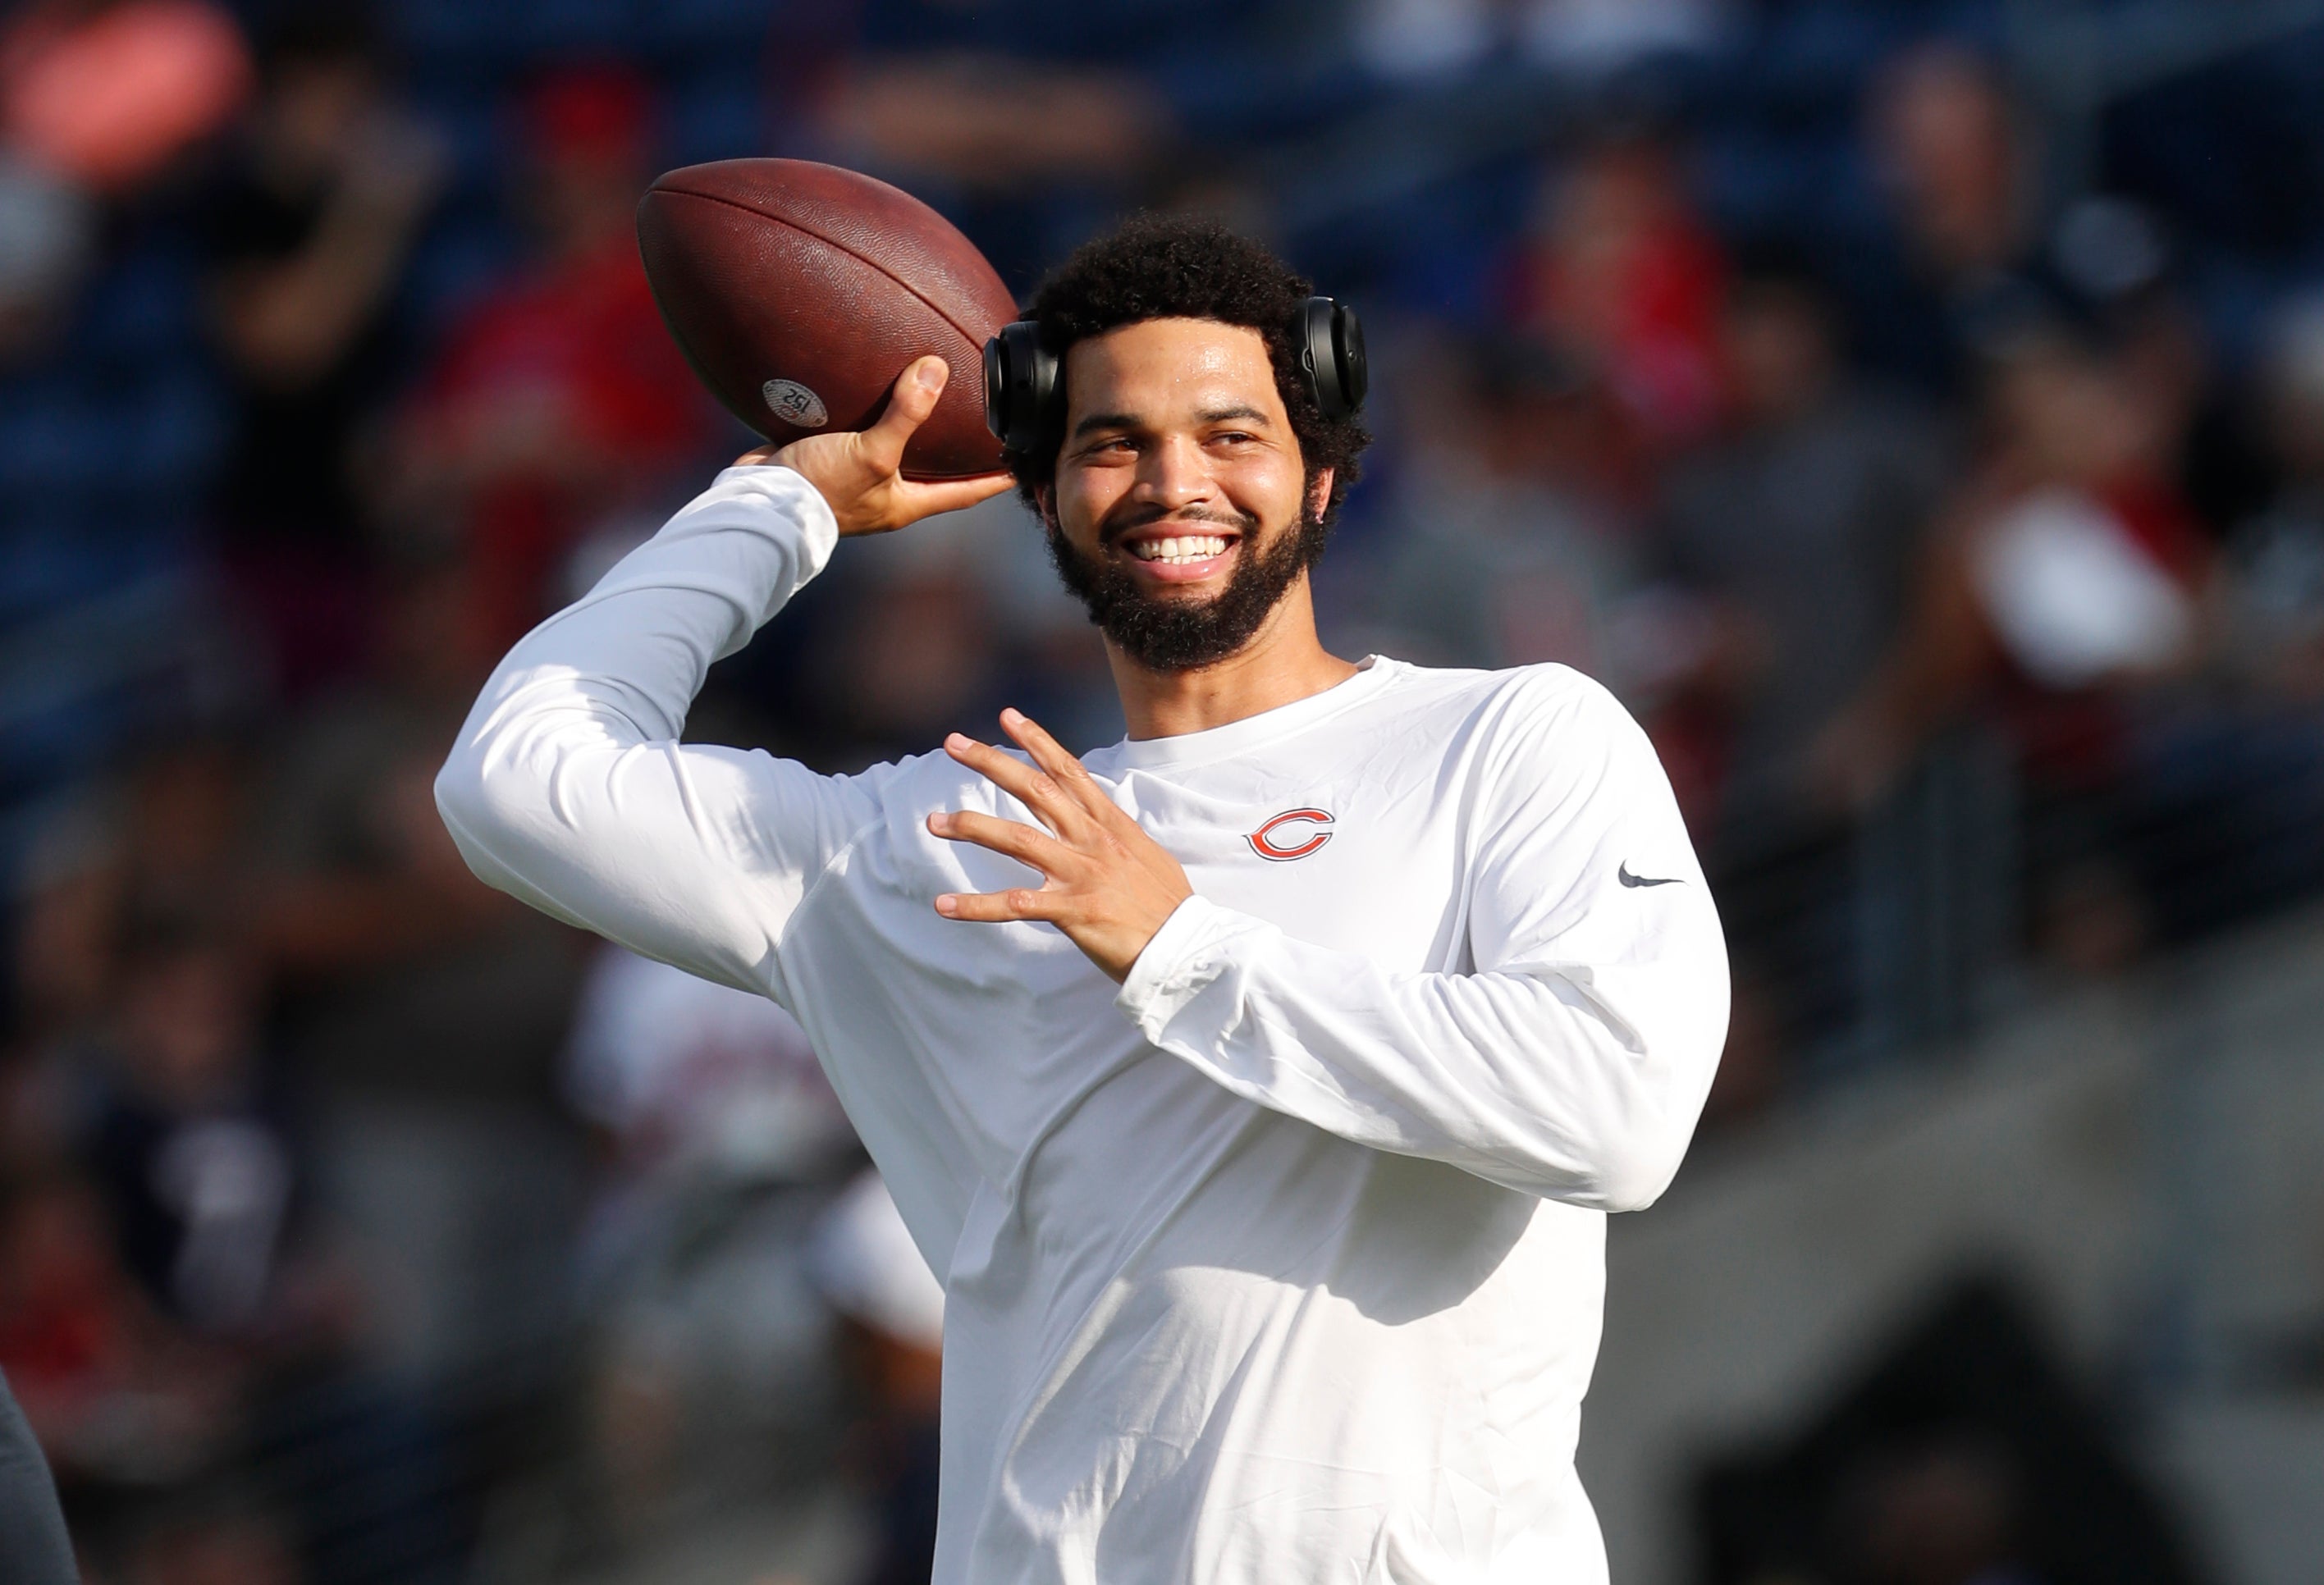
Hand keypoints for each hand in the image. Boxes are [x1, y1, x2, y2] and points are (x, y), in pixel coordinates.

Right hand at [739, 356, 1009, 535]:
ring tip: (926, 396)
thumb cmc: (820, 490)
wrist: (758, 502)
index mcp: (905, 503)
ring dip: (908, 428)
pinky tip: (867, 389)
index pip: (965, 492)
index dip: (994, 479)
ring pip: (893, 452)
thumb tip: (938, 369)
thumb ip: (907, 414)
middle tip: (980, 424)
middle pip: (932, 473)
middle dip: (954, 453)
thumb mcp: (872, 452)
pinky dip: (866, 414)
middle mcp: (884, 495)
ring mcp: (854, 480)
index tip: (1022, 465)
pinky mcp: (825, 461)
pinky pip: (855, 434)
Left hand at [928, 709, 1192, 981]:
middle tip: (952, 744)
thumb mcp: (1147, 856)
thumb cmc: (1169, 907)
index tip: (1008, 717)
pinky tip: (944, 905)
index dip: (1038, 741)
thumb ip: (1117, 837)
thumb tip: (1102, 824)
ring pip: (1017, 839)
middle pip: (1035, 790)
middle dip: (992, 762)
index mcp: (1111, 825)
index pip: (1069, 771)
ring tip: (934, 823)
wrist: (1189, 947)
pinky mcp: (1074, 910)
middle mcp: (1093, 841)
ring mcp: (1083, 873)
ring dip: (971, 827)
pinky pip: (1014, 905)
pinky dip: (975, 906)